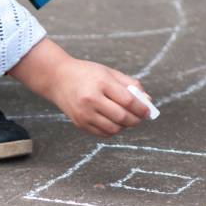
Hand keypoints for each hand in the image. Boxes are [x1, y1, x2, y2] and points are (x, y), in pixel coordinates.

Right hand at [8, 38, 150, 136]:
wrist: (57, 79)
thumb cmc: (87, 74)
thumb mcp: (108, 72)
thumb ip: (129, 85)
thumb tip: (147, 101)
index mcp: (101, 83)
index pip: (127, 100)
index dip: (141, 108)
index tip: (147, 111)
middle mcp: (91, 99)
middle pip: (121, 117)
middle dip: (136, 120)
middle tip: (140, 118)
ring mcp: (84, 113)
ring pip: (113, 128)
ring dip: (124, 126)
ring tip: (127, 119)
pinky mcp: (80, 123)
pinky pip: (103, 133)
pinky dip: (113, 130)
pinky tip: (114, 122)